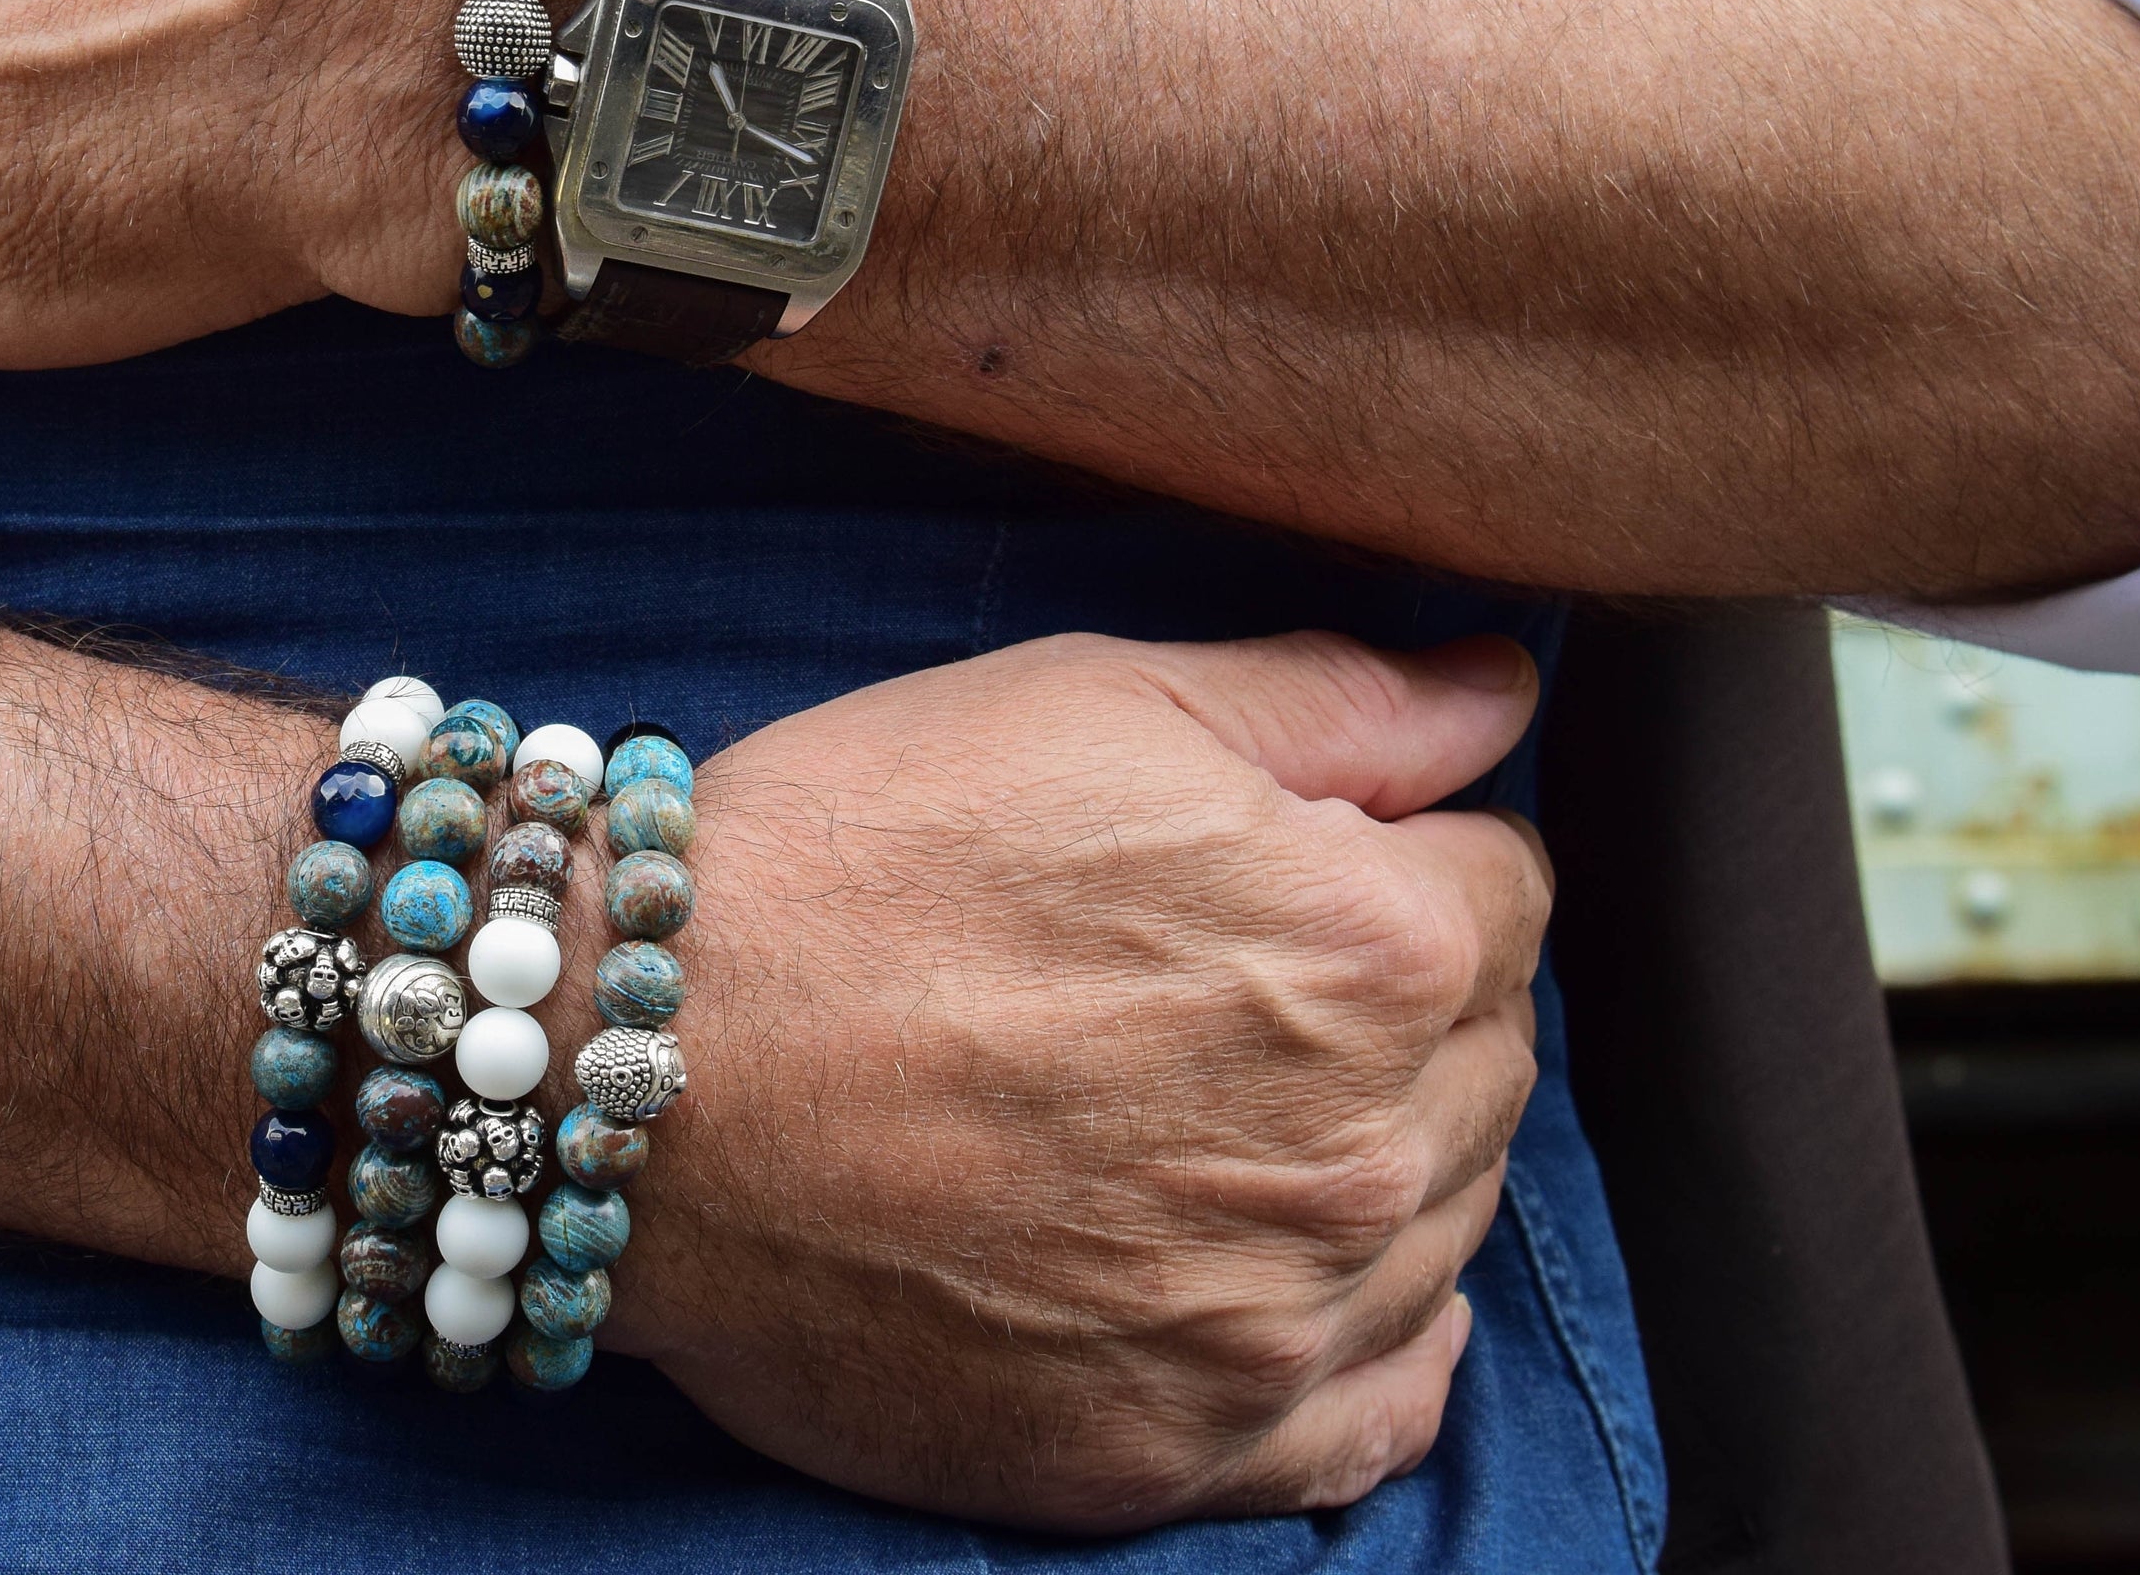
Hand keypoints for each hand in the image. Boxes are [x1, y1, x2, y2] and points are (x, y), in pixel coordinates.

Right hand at [611, 630, 1551, 1529]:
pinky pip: (1381, 1411)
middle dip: (1397, 1001)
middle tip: (1227, 974)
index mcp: (1370, 945)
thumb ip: (1335, 699)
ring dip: (1378, 1156)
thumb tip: (1502, 692)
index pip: (1503, 884)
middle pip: (1487, 1057)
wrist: (636, 1068)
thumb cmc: (852, 857)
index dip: (1394, 850)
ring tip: (1213, 1103)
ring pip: (1448, 1225)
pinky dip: (1370, 1346)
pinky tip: (1289, 1276)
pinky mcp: (1180, 1447)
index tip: (1280, 857)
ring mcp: (1276, 1319)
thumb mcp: (1093, 701)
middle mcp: (1361, 1150)